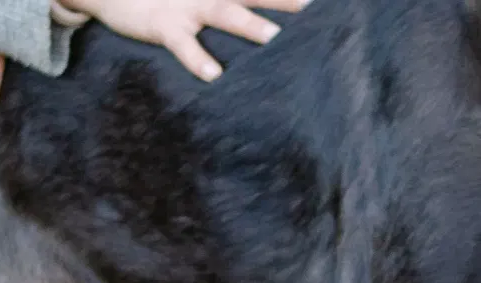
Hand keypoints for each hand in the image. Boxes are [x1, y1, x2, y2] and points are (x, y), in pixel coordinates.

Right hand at [63, 0, 308, 81]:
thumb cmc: (164, 3)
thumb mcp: (195, 4)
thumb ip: (226, 12)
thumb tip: (261, 34)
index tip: (317, 4)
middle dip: (283, 1)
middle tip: (312, 9)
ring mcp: (187, 6)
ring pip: (224, 12)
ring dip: (249, 24)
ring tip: (273, 38)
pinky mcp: (163, 25)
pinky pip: (184, 45)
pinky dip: (199, 60)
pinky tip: (214, 76)